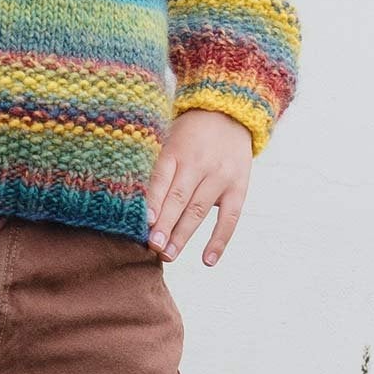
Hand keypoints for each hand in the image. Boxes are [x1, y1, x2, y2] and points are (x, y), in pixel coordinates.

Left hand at [144, 108, 251, 267]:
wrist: (229, 112)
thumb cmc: (189, 132)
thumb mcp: (168, 138)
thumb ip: (155, 166)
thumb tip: (134, 203)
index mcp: (176, 149)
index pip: (162, 177)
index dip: (152, 200)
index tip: (143, 221)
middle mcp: (199, 163)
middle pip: (179, 197)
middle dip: (165, 224)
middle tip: (153, 246)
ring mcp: (220, 176)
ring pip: (199, 210)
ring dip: (183, 235)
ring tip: (168, 256)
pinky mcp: (238, 188)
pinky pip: (229, 218)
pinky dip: (219, 241)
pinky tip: (207, 260)